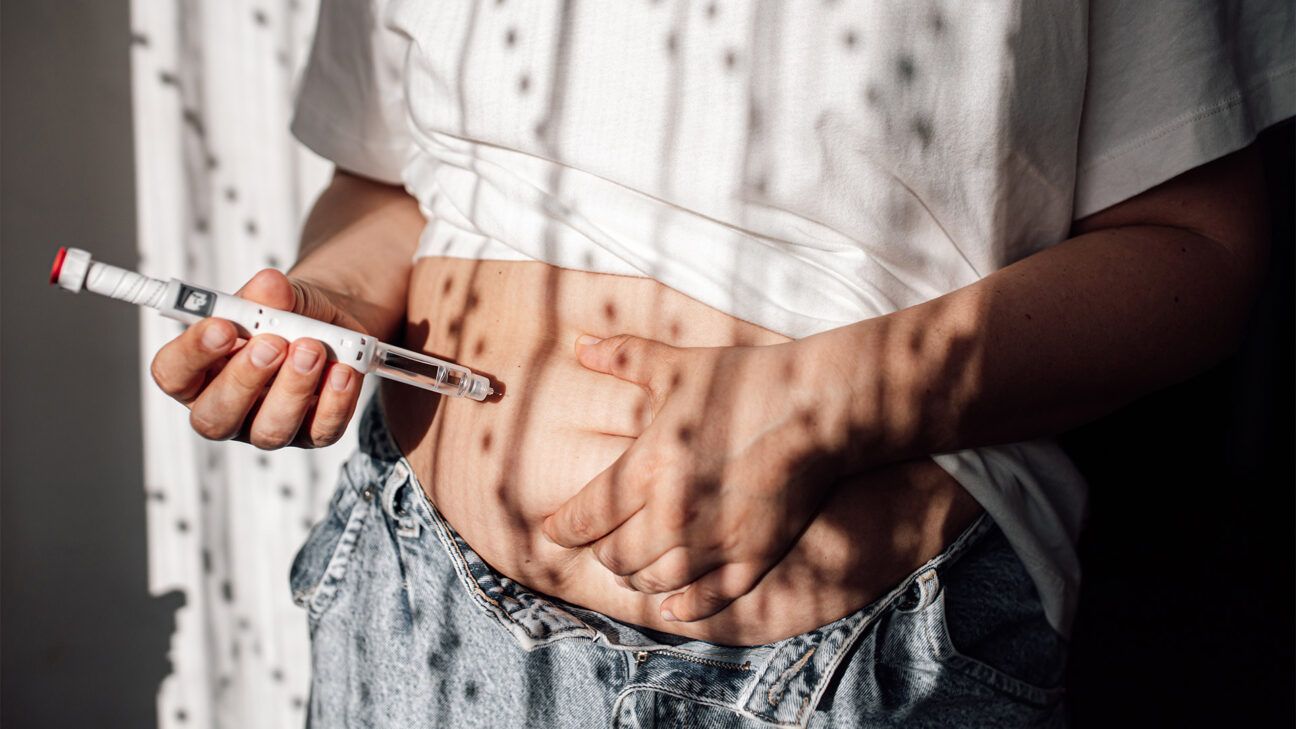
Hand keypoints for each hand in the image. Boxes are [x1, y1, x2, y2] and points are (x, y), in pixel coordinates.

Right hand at [148, 268, 366, 448]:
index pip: (173, 374)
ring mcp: (268, 426)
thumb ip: (268, 294)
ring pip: (270, 431)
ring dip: (293, 388)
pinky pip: (320, 431)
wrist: (333, 326)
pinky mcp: (311, 434)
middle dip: (244, 380)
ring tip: (312, 348)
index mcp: (198, 372)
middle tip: (271, 344)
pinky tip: (343, 370)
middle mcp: (227, 408)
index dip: (192, 353)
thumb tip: (270, 286)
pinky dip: (335, 401)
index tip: (222, 325)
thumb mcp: (277, 295)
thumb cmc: (288, 314)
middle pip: (214, 418)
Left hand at [541, 333, 854, 622]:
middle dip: (600, 551)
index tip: (553, 529)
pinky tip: (671, 605)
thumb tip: (580, 343)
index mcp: (647, 468)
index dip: (561, 527)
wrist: (817, 407)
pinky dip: (682, 608)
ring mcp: (713, 542)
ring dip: (635, 578)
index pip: (585, 517)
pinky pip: (706, 600)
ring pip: (653, 582)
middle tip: (600, 542)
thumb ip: (624, 357)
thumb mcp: (677, 366)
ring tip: (632, 569)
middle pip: (613, 556)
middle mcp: (673, 514)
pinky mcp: (751, 558)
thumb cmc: (744, 381)